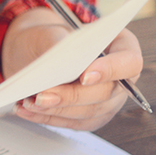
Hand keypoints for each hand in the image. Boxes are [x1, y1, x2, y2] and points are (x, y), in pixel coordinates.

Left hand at [0, 7, 143, 130]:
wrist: (40, 52)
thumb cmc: (51, 38)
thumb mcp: (51, 32)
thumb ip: (59, 44)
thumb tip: (60, 65)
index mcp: (122, 47)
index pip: (129, 62)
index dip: (110, 70)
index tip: (84, 76)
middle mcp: (121, 78)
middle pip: (105, 93)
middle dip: (71, 96)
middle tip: (43, 95)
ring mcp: (109, 101)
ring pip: (88, 112)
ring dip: (56, 110)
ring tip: (29, 102)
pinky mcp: (91, 117)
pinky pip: (72, 122)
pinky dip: (47, 117)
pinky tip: (26, 110)